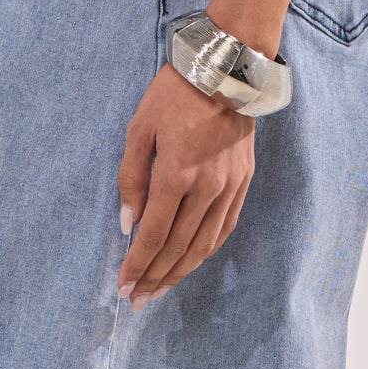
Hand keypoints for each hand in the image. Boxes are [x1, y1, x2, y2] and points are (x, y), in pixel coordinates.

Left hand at [116, 63, 255, 306]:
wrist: (225, 68)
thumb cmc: (173, 94)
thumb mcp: (139, 129)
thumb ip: (131, 178)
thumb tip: (127, 223)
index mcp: (176, 174)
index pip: (153, 234)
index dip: (137, 264)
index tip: (123, 285)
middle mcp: (206, 187)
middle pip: (177, 247)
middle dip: (155, 277)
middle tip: (137, 299)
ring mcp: (229, 186)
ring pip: (203, 244)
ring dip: (180, 271)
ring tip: (161, 289)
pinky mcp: (243, 181)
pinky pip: (224, 228)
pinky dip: (206, 250)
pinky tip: (191, 261)